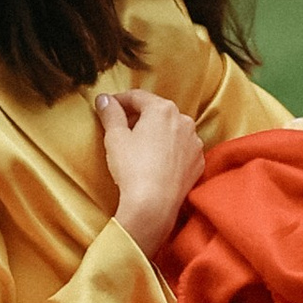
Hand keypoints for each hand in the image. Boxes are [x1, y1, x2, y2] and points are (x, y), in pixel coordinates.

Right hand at [92, 89, 203, 259]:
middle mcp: (183, 120)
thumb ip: (110, 113)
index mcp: (162, 109)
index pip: (138, 96)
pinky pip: (182, 149)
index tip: (109, 106)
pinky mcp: (198, 161)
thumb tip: (104, 99)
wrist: (154, 205)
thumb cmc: (133, 169)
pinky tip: (157, 162)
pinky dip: (170, 150)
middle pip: (157, 111)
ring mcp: (194, 142)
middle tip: (123, 128)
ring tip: (141, 148)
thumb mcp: (115, 138)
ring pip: (172, 130)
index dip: (120, 100)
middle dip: (140, 117)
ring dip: (157, 133)